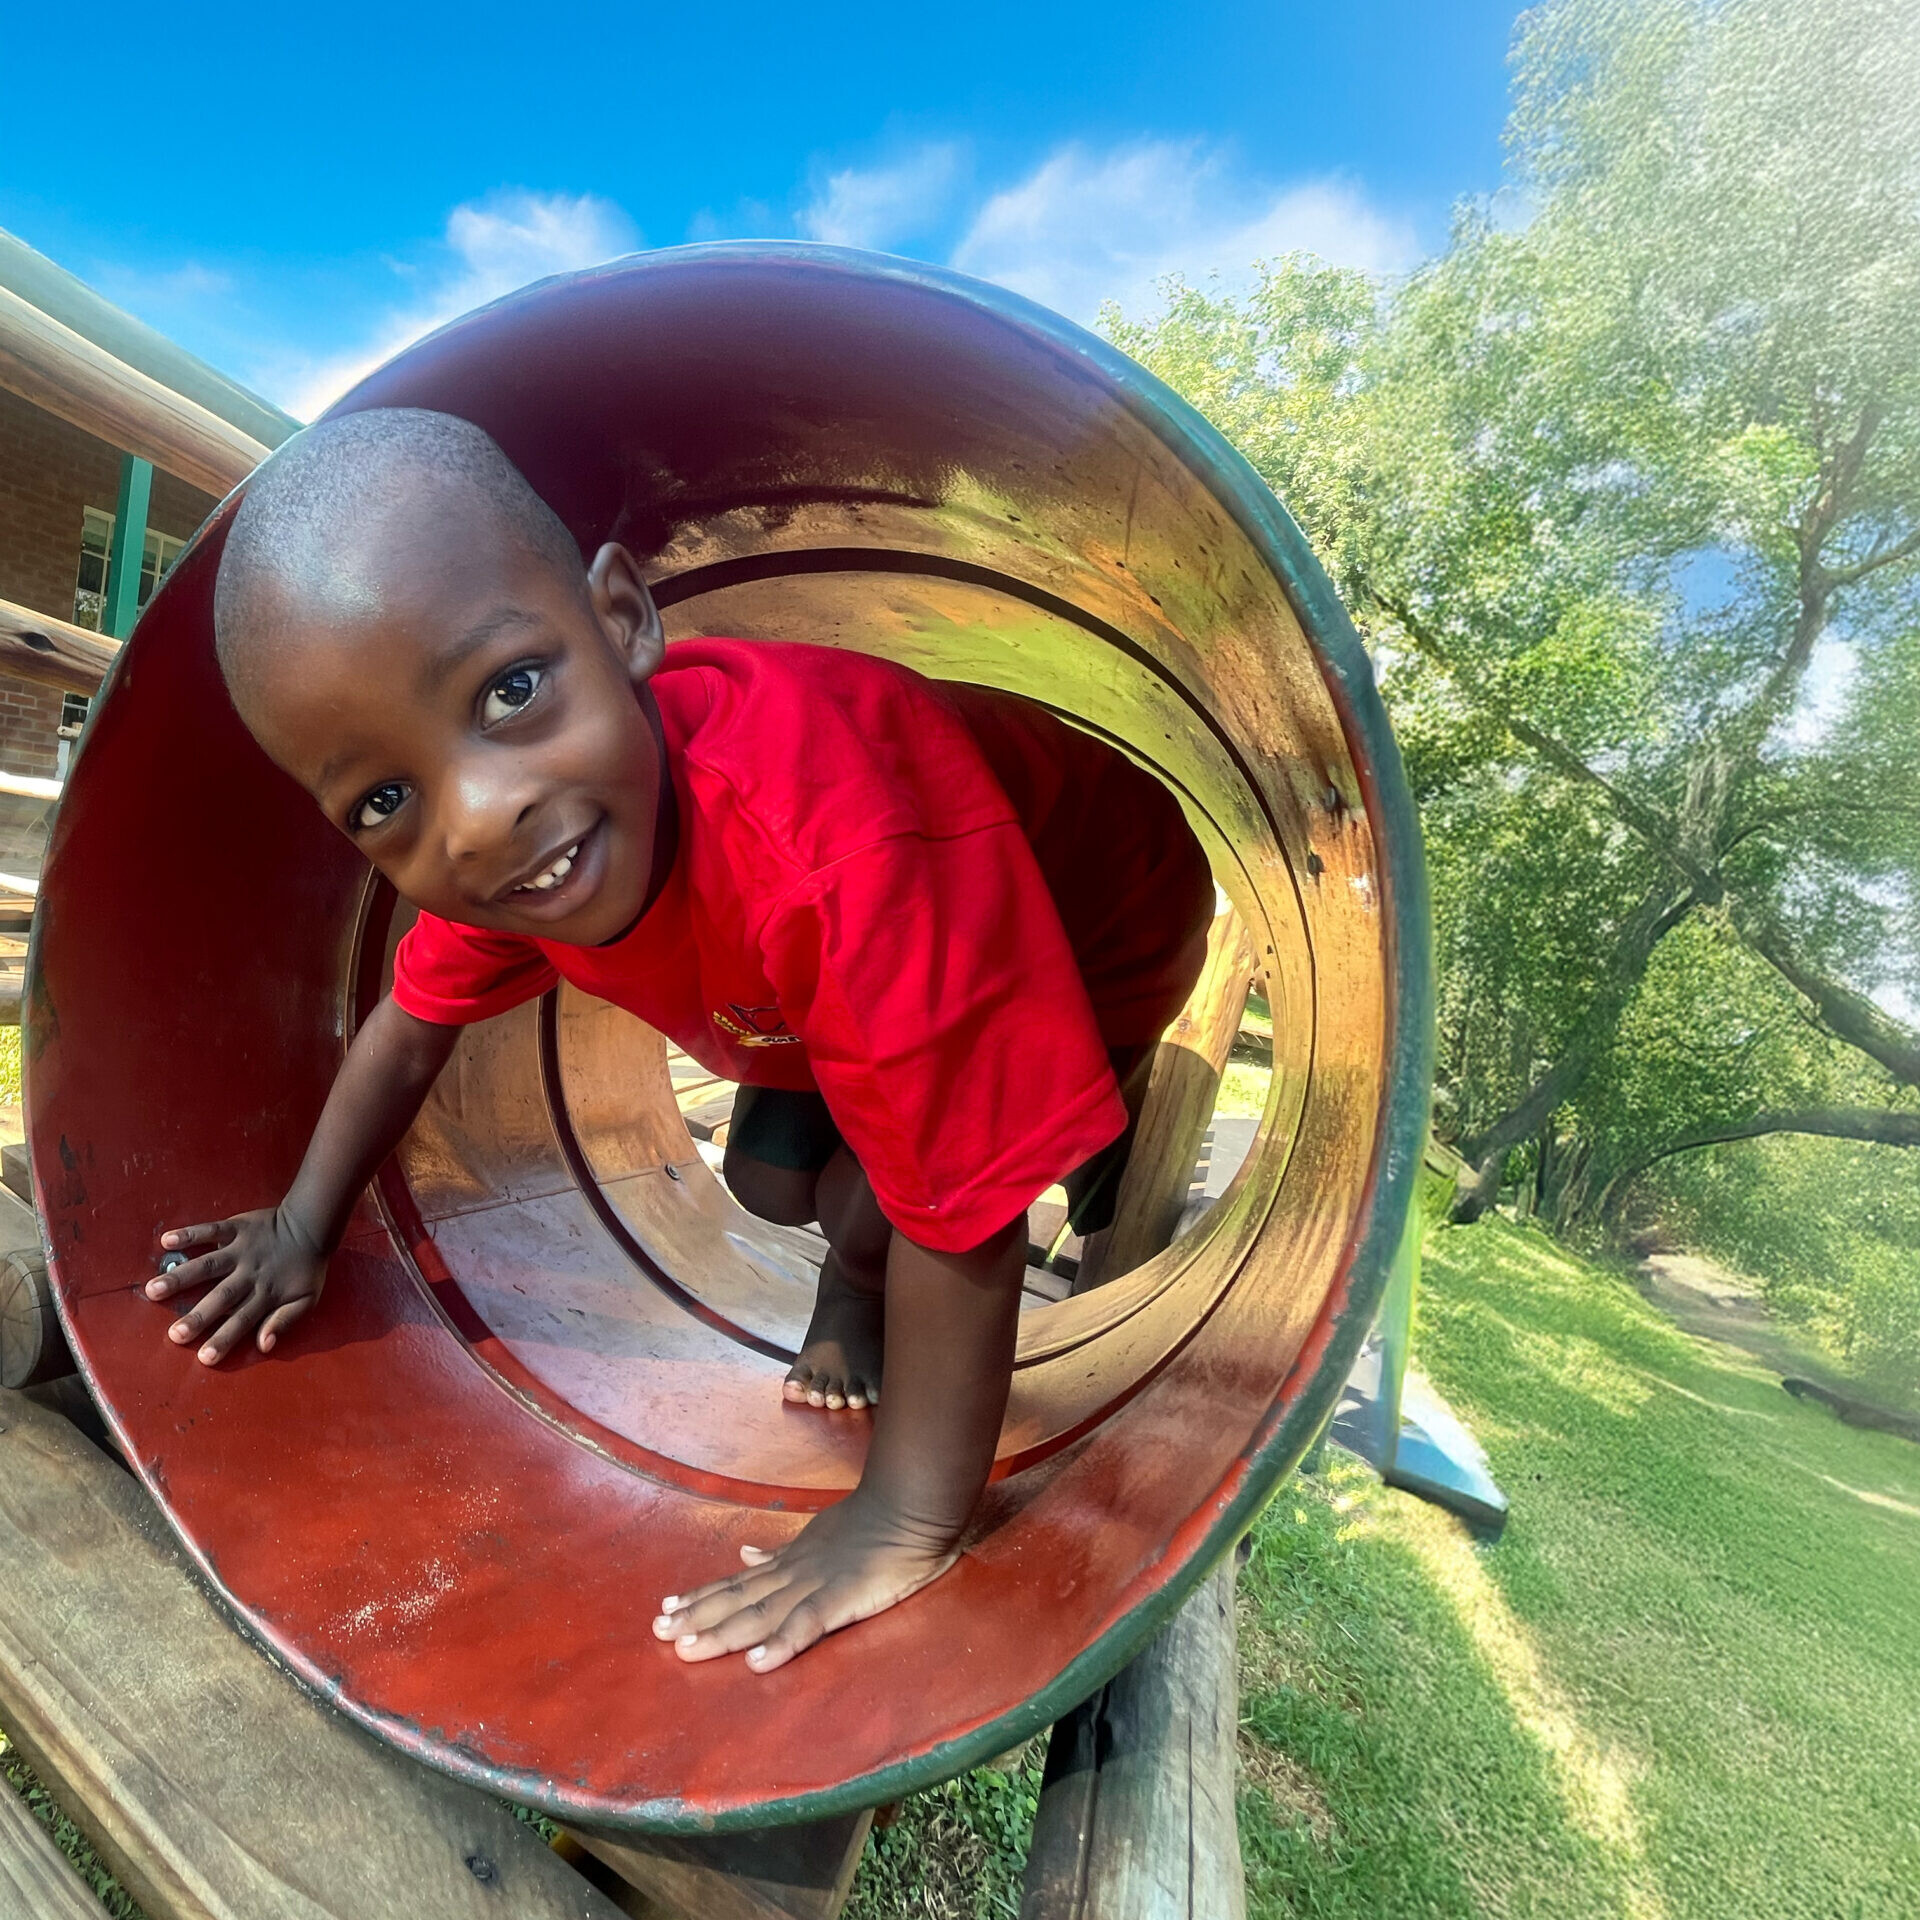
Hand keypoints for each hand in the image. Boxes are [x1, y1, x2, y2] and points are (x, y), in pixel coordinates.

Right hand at [145, 1207, 327, 1365]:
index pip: (243, 1321)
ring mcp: (241, 1250)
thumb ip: (285, 1321)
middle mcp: (250, 1273)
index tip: (204, 1358)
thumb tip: (264, 1345)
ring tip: (154, 1290)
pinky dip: (189, 1234)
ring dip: (181, 1277)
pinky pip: (210, 1230)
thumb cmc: (306, 1268)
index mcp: (266, 1294)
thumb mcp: (307, 1299)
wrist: (312, 1226)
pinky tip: (167, 1241)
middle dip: (199, 1316)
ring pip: (208, 1265)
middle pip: (221, 1297)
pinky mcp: (236, 1228)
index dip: (224, 1339)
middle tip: (175, 1334)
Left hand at [651, 1491, 959, 1671]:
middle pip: (738, 1599)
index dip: (703, 1597)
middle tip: (658, 1631)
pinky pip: (806, 1624)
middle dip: (697, 1617)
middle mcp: (793, 1574)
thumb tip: (746, 1553)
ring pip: (759, 1612)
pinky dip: (780, 1643)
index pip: (739, 1582)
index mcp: (791, 1562)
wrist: (909, 1507)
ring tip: (686, 1648)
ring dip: (721, 1631)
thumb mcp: (819, 1534)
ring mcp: (814, 1585)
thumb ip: (782, 1552)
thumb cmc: (872, 1522)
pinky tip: (756, 1663)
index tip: (668, 1608)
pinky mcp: (841, 1599)